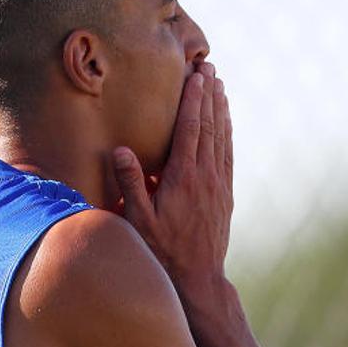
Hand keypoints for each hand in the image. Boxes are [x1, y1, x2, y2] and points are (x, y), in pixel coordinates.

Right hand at [112, 62, 233, 281]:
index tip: (196, 75)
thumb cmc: (162, 251)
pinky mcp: (225, 193)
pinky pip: (228, 154)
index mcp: (184, 177)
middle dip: (209, 95)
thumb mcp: (139, 221)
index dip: (193, 100)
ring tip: (220, 85)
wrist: (199, 279)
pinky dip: (227, 132)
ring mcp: (218, 184)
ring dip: (221, 108)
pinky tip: (225, 122)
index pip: (190, 129)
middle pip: (209, 126)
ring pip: (222, 137)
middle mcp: (206, 175)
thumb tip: (120, 150)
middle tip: (210, 68)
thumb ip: (130, 185)